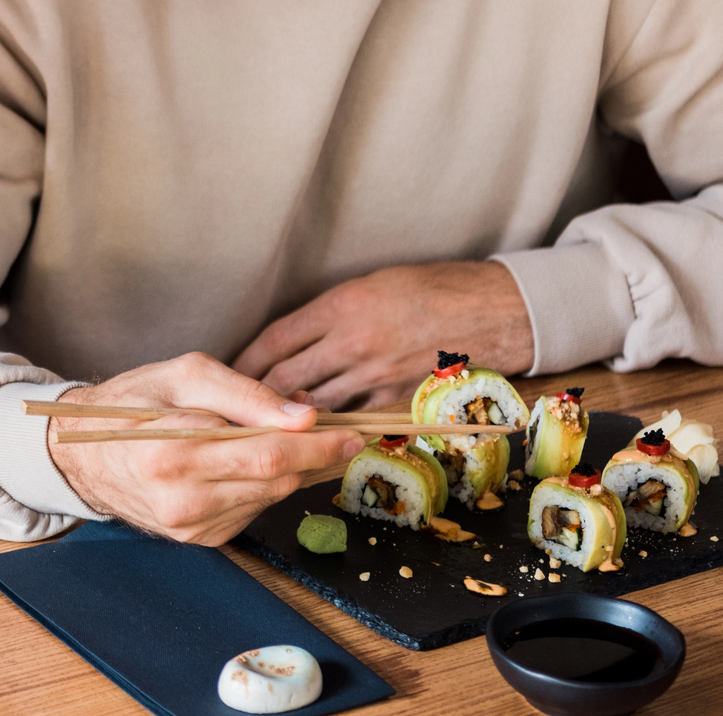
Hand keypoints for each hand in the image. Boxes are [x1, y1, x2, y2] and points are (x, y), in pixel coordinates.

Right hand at [47, 353, 363, 544]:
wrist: (83, 452)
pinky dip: (262, 486)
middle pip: (274, 480)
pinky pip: (251, 511)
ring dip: (290, 470)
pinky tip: (248, 465)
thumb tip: (303, 416)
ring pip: (269, 498)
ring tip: (289, 441)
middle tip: (339, 433)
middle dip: (315, 456)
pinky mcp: (197, 539)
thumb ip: (245, 393)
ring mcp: (190, 526)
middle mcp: (181, 498)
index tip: (349, 433)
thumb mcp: (184, 374)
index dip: (317, 445)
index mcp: (172, 451)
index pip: (266, 453)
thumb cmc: (133, 402)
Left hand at [230, 261, 533, 411]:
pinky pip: (352, 420)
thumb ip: (327, 314)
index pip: (274, 341)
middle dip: (254, 398)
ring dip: (286, 420)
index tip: (228, 375)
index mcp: (340, 305)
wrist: (494, 310)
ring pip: (314, 406)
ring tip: (262, 429)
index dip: (245, 362)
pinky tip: (312, 437)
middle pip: (284, 379)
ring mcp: (376, 375)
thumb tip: (290, 343)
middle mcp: (352, 342)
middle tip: (234, 410)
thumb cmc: (432, 288)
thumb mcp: (369, 285)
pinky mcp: (398, 400)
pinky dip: (329, 429)